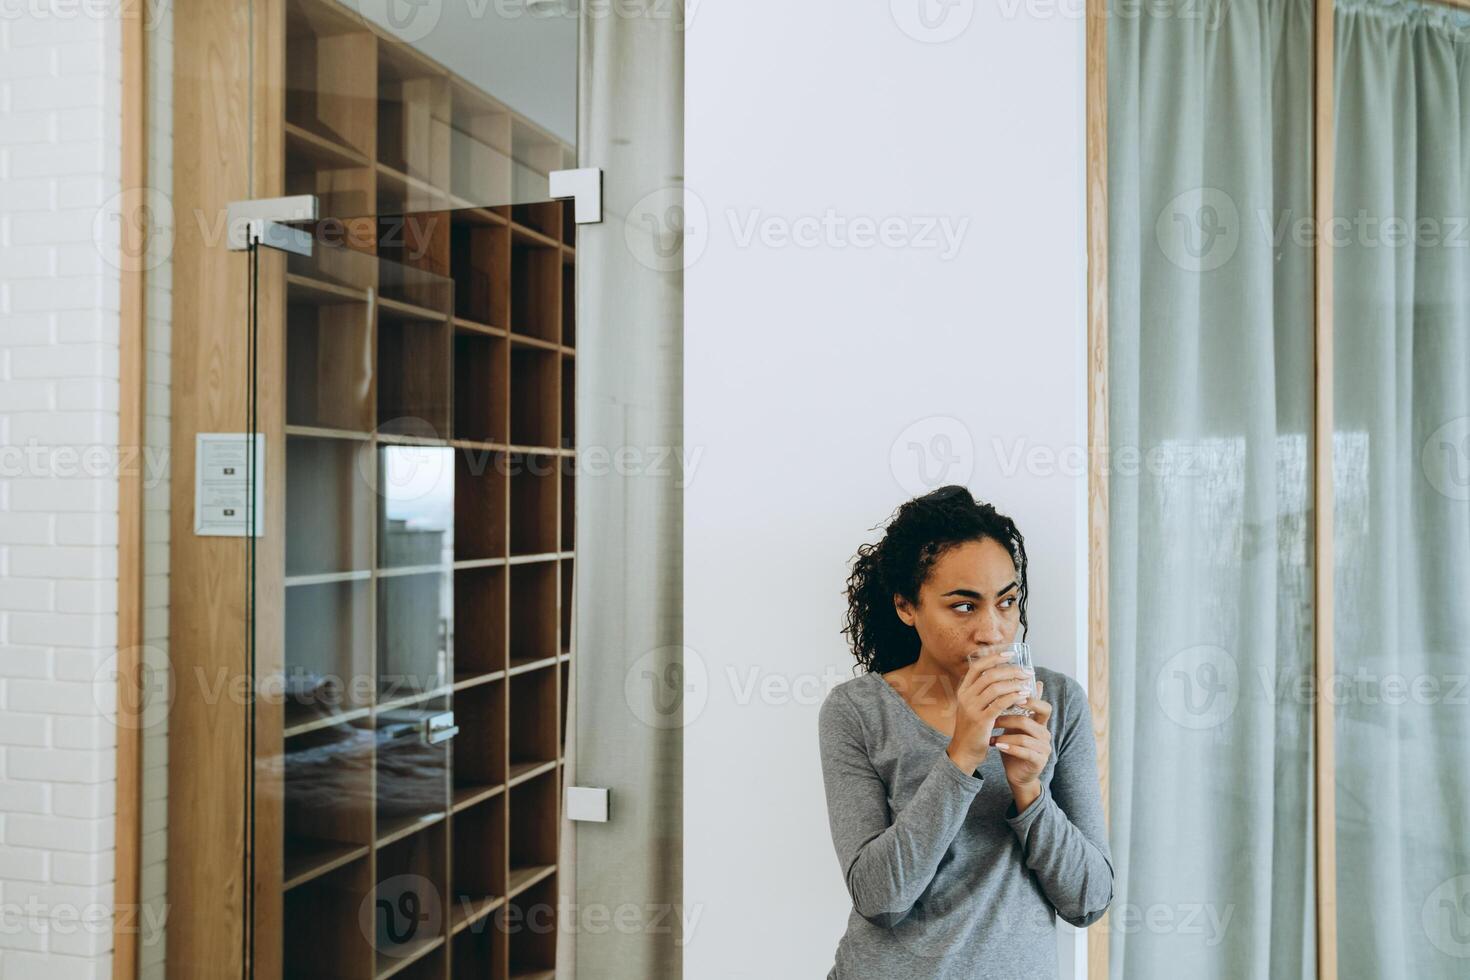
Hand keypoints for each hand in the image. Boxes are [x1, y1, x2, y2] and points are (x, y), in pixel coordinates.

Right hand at [945, 650, 1032, 774]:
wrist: (964, 751)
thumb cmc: (973, 728)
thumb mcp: (974, 706)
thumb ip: (986, 692)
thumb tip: (1005, 676)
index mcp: (963, 690)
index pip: (977, 666)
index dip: (994, 658)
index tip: (1011, 654)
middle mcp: (965, 696)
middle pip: (989, 675)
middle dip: (1010, 670)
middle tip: (1026, 671)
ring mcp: (972, 708)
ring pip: (996, 688)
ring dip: (1014, 683)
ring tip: (1027, 683)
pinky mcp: (981, 721)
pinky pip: (1000, 704)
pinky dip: (1013, 698)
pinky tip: (1023, 696)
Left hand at [991, 679, 1052, 810]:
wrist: (1017, 774)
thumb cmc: (1014, 745)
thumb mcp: (1014, 726)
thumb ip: (1015, 709)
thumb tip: (1010, 685)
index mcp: (1040, 723)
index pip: (1043, 706)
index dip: (1029, 700)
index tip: (1008, 697)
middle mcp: (1045, 734)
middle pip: (1030, 719)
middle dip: (1008, 717)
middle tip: (992, 716)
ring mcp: (1044, 748)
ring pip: (1024, 736)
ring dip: (1004, 734)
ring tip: (990, 734)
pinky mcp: (1039, 761)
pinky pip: (1024, 751)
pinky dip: (1008, 747)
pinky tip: (996, 745)